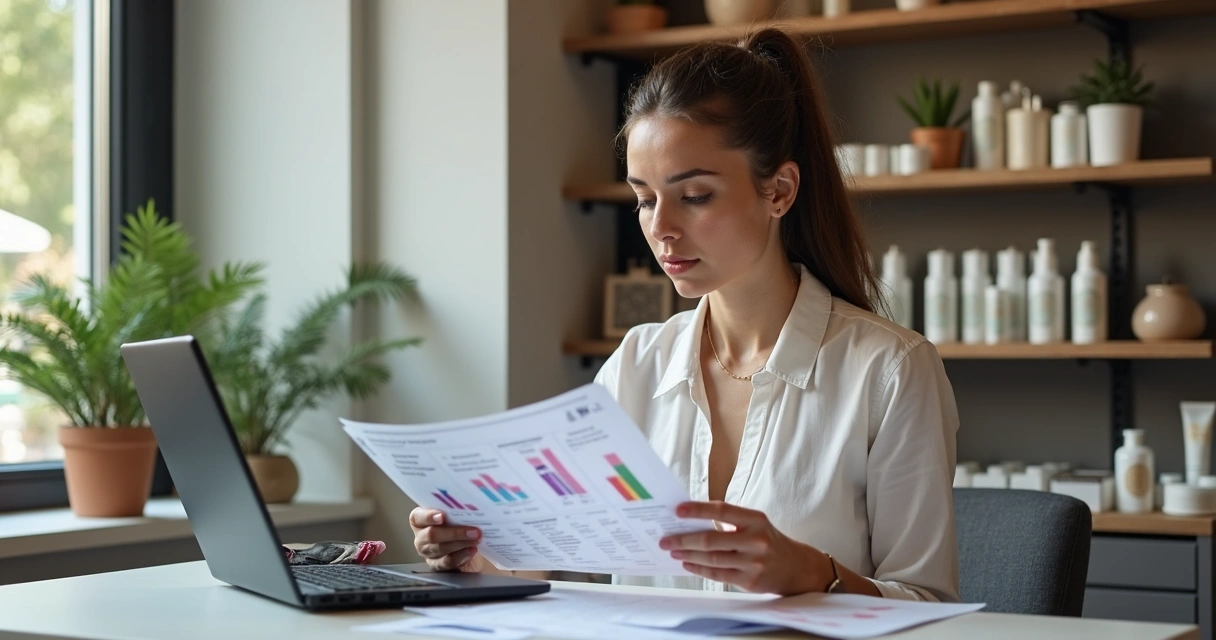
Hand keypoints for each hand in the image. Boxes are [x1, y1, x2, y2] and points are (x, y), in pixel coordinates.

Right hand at [409, 507, 482, 571]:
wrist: (470, 544)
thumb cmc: (459, 523)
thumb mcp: (455, 514)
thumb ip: (455, 509)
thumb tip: (468, 505)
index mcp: (420, 519)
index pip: (418, 517)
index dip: (429, 516)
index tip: (443, 516)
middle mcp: (421, 536)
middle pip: (431, 535)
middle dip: (454, 532)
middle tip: (473, 530)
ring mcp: (428, 552)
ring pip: (441, 548)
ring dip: (461, 543)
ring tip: (476, 538)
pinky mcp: (437, 565)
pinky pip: (447, 562)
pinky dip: (461, 555)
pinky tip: (472, 550)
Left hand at [661, 501, 831, 594]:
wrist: (796, 567)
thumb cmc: (768, 540)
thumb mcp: (755, 524)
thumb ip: (729, 522)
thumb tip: (691, 521)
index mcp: (756, 520)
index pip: (722, 511)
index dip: (698, 510)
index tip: (678, 510)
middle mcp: (755, 540)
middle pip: (712, 539)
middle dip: (684, 539)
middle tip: (666, 539)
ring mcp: (753, 562)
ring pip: (712, 559)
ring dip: (688, 554)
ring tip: (673, 550)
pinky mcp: (749, 581)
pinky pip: (717, 574)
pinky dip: (699, 568)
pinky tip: (687, 563)